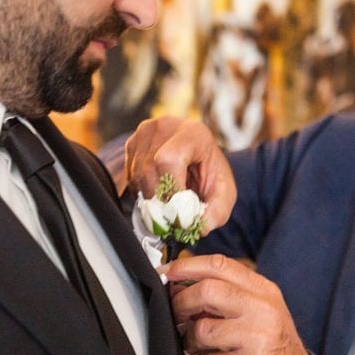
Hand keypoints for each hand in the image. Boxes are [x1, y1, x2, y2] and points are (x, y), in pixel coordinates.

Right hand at [124, 117, 235, 234]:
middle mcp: (165, 126)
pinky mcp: (132, 143)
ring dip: (150, 199)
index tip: (180, 210)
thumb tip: (200, 228)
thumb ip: (217, 212)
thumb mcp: (224, 194)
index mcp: (193, 132)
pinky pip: (130, 176)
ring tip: (167, 205)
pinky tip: (158, 193)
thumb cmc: (211, 174)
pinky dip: (142, 192)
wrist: (200, 157)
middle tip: (172, 216)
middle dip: (160, 200)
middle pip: (149, 170)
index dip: (171, 189)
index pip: (169, 159)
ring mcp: (145, 133)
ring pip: (136, 176)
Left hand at [165, 254, 310, 354]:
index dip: (187, 266)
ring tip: (196, 347)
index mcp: (263, 291)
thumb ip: (226, 295)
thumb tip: (179, 286)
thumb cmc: (270, 346)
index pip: (220, 265)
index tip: (167, 273)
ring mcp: (259, 338)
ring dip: (190, 341)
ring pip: (202, 329)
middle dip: (181, 304)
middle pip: (207, 291)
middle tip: (177, 315)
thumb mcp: (257, 311)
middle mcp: (263, 309)